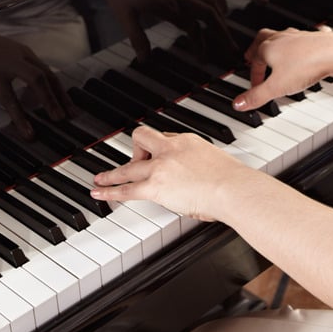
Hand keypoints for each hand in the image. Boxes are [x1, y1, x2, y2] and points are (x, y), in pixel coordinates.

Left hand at [91, 126, 252, 221]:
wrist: (232, 188)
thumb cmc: (232, 181)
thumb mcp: (217, 162)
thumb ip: (202, 167)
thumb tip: (199, 181)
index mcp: (187, 141)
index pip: (164, 138)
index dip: (159, 150)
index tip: (157, 157)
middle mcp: (170, 149)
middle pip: (141, 141)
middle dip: (134, 153)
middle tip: (130, 164)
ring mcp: (160, 167)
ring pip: (127, 167)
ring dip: (111, 174)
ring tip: (100, 179)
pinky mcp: (155, 186)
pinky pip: (126, 189)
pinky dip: (109, 191)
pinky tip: (99, 193)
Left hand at [98, 0, 235, 60]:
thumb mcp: (124, 15)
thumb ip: (137, 37)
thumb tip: (144, 59)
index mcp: (168, 4)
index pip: (192, 28)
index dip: (200, 45)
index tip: (203, 60)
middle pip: (209, 14)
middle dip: (222, 32)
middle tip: (231, 47)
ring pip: (208, 1)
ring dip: (219, 17)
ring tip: (225, 31)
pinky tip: (213, 4)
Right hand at [233, 27, 332, 110]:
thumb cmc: (306, 65)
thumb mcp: (277, 87)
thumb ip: (256, 96)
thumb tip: (238, 103)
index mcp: (268, 47)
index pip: (254, 61)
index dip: (253, 76)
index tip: (255, 88)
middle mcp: (281, 38)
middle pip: (262, 39)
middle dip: (255, 49)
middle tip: (251, 56)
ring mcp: (298, 36)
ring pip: (280, 36)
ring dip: (275, 46)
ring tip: (275, 56)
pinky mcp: (314, 37)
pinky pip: (300, 39)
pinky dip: (295, 46)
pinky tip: (301, 53)